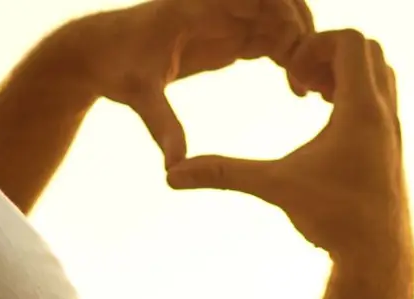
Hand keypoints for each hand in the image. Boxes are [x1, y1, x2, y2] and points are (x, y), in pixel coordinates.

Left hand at [64, 0, 323, 168]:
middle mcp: (216, 7)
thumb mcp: (140, 97)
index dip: (283, 9)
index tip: (296, 46)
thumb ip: (162, 126)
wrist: (101, 55)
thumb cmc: (116, 68)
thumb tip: (175, 167)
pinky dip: (290, 58)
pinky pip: (272, 38)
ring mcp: (225, 20)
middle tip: (312, 74)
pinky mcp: (229, 36)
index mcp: (196, 6)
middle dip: (303, 30)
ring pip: (280, 21)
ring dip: (301, 47)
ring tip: (309, 90)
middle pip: (277, 2)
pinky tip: (298, 92)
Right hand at [167, 29, 410, 267]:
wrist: (379, 258)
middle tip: (301, 82)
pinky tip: (327, 122)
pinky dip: (356, 95)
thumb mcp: (275, 187)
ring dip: (346, 73)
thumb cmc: (334, 220)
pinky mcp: (393, 146)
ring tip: (313, 97)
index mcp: (362, 110)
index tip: (292, 76)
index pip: (351, 40)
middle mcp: (385, 113)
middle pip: (369, 48)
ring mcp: (394, 129)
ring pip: (380, 72)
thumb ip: (224, 173)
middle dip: (331, 53)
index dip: (316, 45)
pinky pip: (381, 99)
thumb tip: (172, 175)